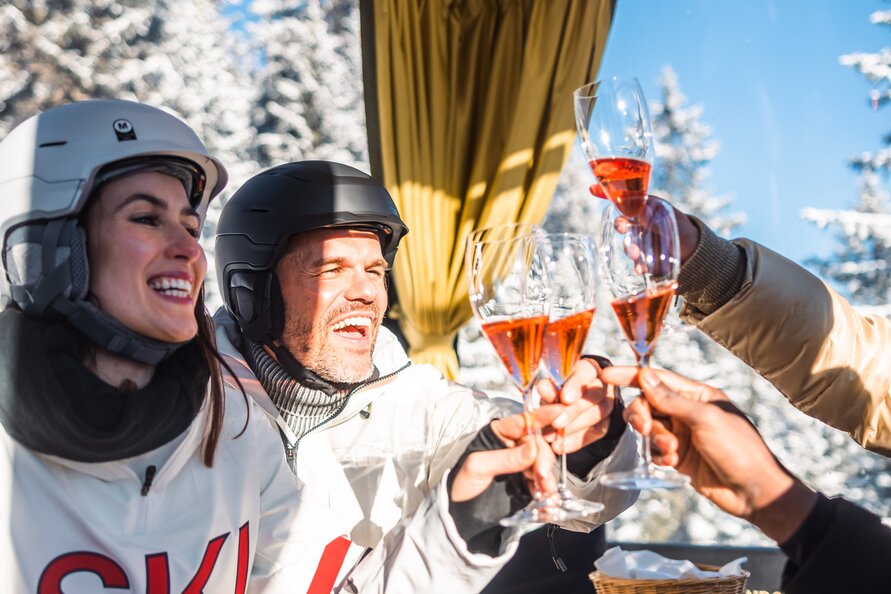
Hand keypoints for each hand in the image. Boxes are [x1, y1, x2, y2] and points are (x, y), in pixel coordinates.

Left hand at [449, 406, 560, 501]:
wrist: (461, 513)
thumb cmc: (462, 483)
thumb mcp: (478, 467)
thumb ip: (506, 458)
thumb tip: (533, 448)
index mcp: (499, 434)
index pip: (522, 421)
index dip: (541, 416)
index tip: (557, 412)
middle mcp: (513, 445)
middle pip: (538, 444)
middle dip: (543, 458)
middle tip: (542, 473)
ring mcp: (522, 463)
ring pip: (543, 462)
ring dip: (547, 474)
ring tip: (546, 488)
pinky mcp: (527, 481)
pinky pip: (542, 480)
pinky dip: (546, 487)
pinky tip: (546, 494)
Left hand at [536, 357, 616, 453]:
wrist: (572, 402)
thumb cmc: (559, 388)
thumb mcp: (551, 386)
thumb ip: (548, 386)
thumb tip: (543, 388)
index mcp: (588, 368)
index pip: (586, 373)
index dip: (576, 386)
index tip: (564, 398)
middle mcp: (602, 384)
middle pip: (593, 396)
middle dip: (572, 411)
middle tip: (555, 423)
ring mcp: (607, 404)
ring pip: (595, 415)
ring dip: (571, 428)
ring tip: (552, 437)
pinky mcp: (608, 423)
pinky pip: (595, 433)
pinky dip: (576, 441)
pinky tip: (561, 446)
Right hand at [591, 185, 699, 263]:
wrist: (695, 253)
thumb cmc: (682, 230)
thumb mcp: (671, 221)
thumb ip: (654, 217)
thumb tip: (641, 211)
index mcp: (647, 208)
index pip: (624, 198)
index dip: (607, 193)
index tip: (592, 189)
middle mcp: (640, 223)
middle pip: (622, 222)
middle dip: (620, 226)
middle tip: (622, 228)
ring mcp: (641, 240)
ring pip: (628, 244)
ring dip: (630, 249)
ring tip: (638, 255)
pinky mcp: (644, 257)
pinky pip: (636, 261)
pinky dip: (638, 265)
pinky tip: (642, 268)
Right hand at [600, 366, 816, 542]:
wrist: (754, 491)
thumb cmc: (739, 448)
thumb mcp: (704, 419)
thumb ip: (670, 399)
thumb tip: (644, 376)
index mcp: (696, 395)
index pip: (656, 379)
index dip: (630, 376)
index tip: (606, 376)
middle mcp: (687, 412)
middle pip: (647, 404)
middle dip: (642, 415)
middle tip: (644, 428)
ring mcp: (682, 435)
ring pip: (649, 428)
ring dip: (655, 439)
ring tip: (672, 451)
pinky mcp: (679, 457)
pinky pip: (655, 451)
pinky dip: (659, 456)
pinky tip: (673, 463)